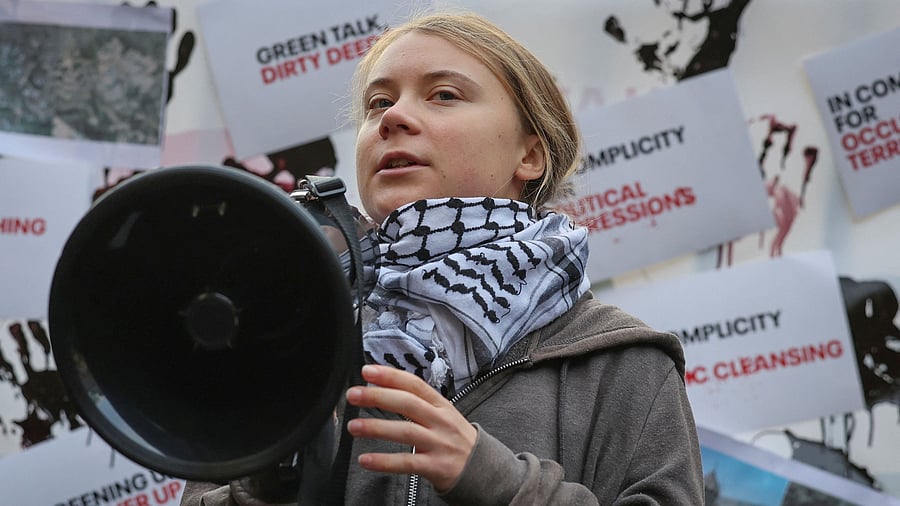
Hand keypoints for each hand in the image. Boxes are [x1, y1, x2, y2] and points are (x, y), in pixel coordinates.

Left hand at [345, 364, 477, 491]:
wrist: (484, 469)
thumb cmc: (456, 440)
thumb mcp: (444, 415)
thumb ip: (419, 404)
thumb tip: (384, 389)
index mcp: (441, 405)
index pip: (414, 385)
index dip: (390, 376)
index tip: (368, 370)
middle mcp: (441, 421)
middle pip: (407, 404)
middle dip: (378, 396)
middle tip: (354, 394)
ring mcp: (439, 444)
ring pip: (405, 431)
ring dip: (376, 427)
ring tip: (354, 426)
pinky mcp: (436, 467)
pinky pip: (407, 462)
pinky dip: (384, 461)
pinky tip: (365, 460)